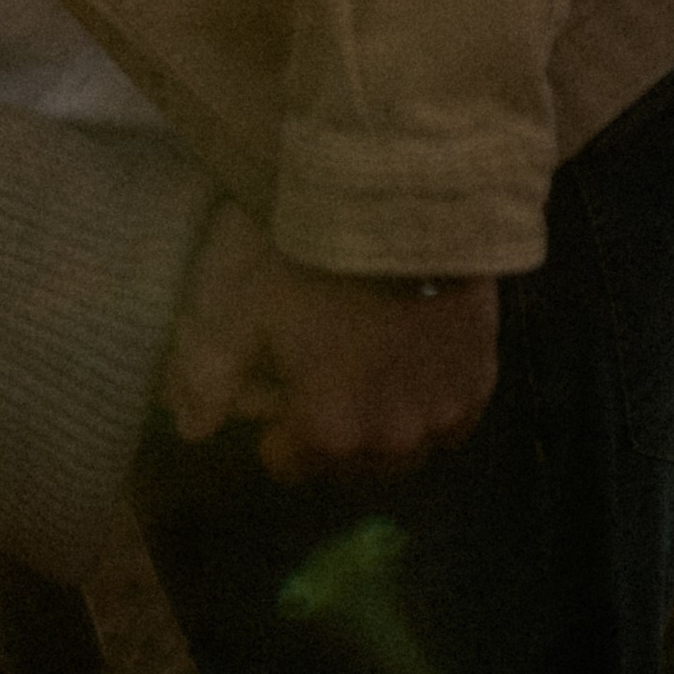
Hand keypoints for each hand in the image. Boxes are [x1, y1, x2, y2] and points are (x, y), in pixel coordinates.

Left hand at [161, 204, 500, 482]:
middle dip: (328, 436)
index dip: (274, 430)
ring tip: (365, 374)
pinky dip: (429, 405)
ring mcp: (445, 416)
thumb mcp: (239, 305)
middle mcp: (393, 440)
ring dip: (381, 430)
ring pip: (404, 451)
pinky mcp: (482, 385)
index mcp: (329, 429)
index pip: (288, 466)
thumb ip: (208, 375)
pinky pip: (451, 421)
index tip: (275, 389)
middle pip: (349, 466)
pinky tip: (412, 363)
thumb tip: (190, 430)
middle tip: (318, 379)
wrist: (405, 208)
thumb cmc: (310, 255)